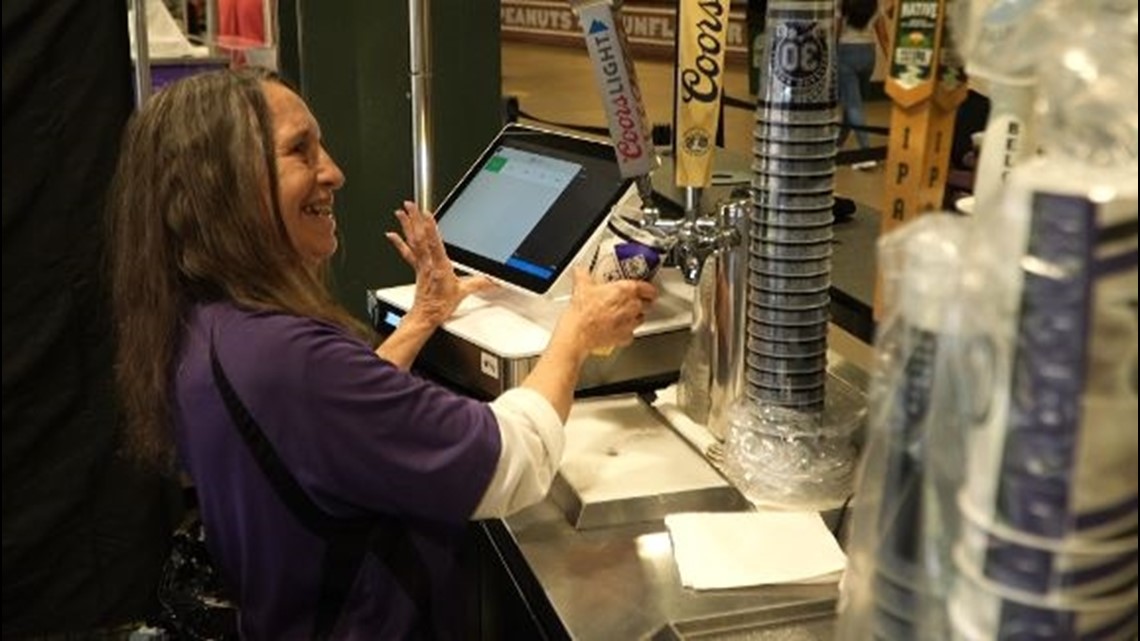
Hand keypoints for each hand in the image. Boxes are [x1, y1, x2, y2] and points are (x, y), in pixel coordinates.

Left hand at [385, 200, 494, 326]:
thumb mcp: (462, 293)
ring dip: (406, 226)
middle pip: (420, 238)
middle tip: (410, 205)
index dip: (430, 228)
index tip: (426, 214)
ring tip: (400, 212)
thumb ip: (478, 283)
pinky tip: (391, 234)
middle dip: (414, 220)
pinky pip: (407, 253)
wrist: (425, 316)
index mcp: (440, 267)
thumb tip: (493, 279)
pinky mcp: (416, 269)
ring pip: (412, 242)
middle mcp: (428, 264)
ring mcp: (420, 265)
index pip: (434, 243)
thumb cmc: (440, 306)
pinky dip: (398, 243)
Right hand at [559, 267, 657, 352]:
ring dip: (635, 316)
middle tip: (632, 300)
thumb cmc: (584, 311)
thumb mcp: (581, 285)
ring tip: (624, 314)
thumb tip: (580, 271)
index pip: (648, 288)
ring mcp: (630, 323)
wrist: (579, 332)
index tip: (648, 289)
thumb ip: (583, 274)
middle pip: (647, 304)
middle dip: (641, 302)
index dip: (649, 289)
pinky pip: (631, 333)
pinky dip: (626, 331)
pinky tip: (617, 328)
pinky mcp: (625, 337)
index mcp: (626, 290)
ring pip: (641, 319)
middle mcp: (632, 306)